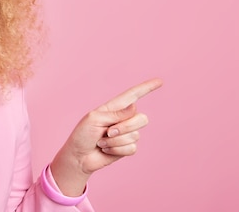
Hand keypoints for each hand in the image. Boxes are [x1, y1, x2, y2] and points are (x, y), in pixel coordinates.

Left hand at [50, 78, 162, 195]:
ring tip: (101, 142)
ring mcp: (126, 134)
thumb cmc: (82, 135)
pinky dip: (116, 150)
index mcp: (114, 108)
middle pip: (141, 119)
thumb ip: (115, 113)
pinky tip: (106, 150)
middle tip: (108, 132)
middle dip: (125, 127)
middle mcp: (123, 119)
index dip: (147, 88)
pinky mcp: (127, 148)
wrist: (78, 156)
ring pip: (135, 135)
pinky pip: (132, 148)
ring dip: (115, 141)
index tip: (160, 81)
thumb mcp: (94, 119)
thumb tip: (134, 108)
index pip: (134, 95)